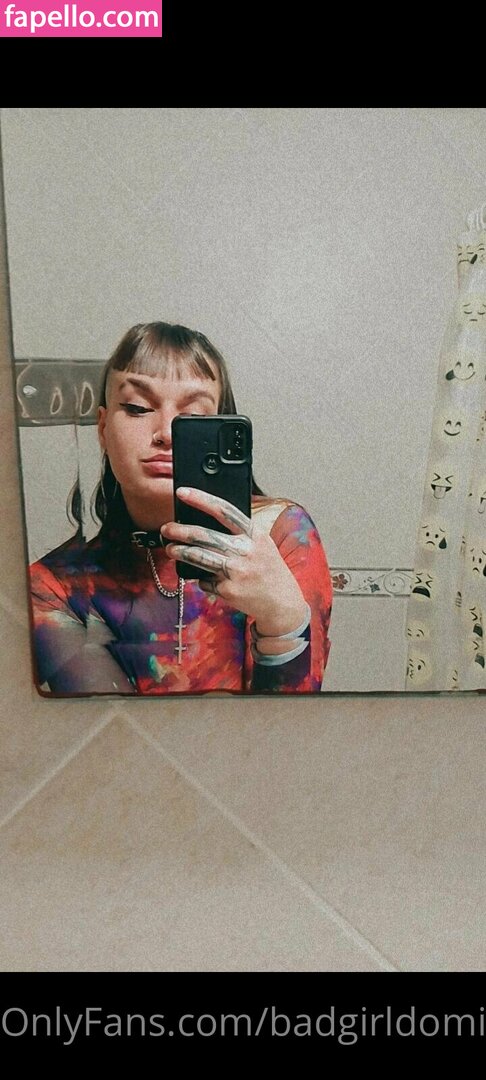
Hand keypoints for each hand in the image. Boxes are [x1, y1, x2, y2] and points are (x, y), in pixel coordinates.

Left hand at [160, 486, 307, 635]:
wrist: (283, 603)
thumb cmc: (270, 570)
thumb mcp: (263, 545)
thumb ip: (241, 534)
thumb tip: (205, 524)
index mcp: (255, 534)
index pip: (224, 510)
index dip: (201, 499)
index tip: (182, 492)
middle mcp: (246, 550)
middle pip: (205, 535)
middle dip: (180, 530)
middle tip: (167, 528)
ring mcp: (236, 571)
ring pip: (199, 557)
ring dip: (180, 552)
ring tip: (170, 549)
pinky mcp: (229, 590)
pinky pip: (206, 580)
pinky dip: (203, 579)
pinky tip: (206, 579)